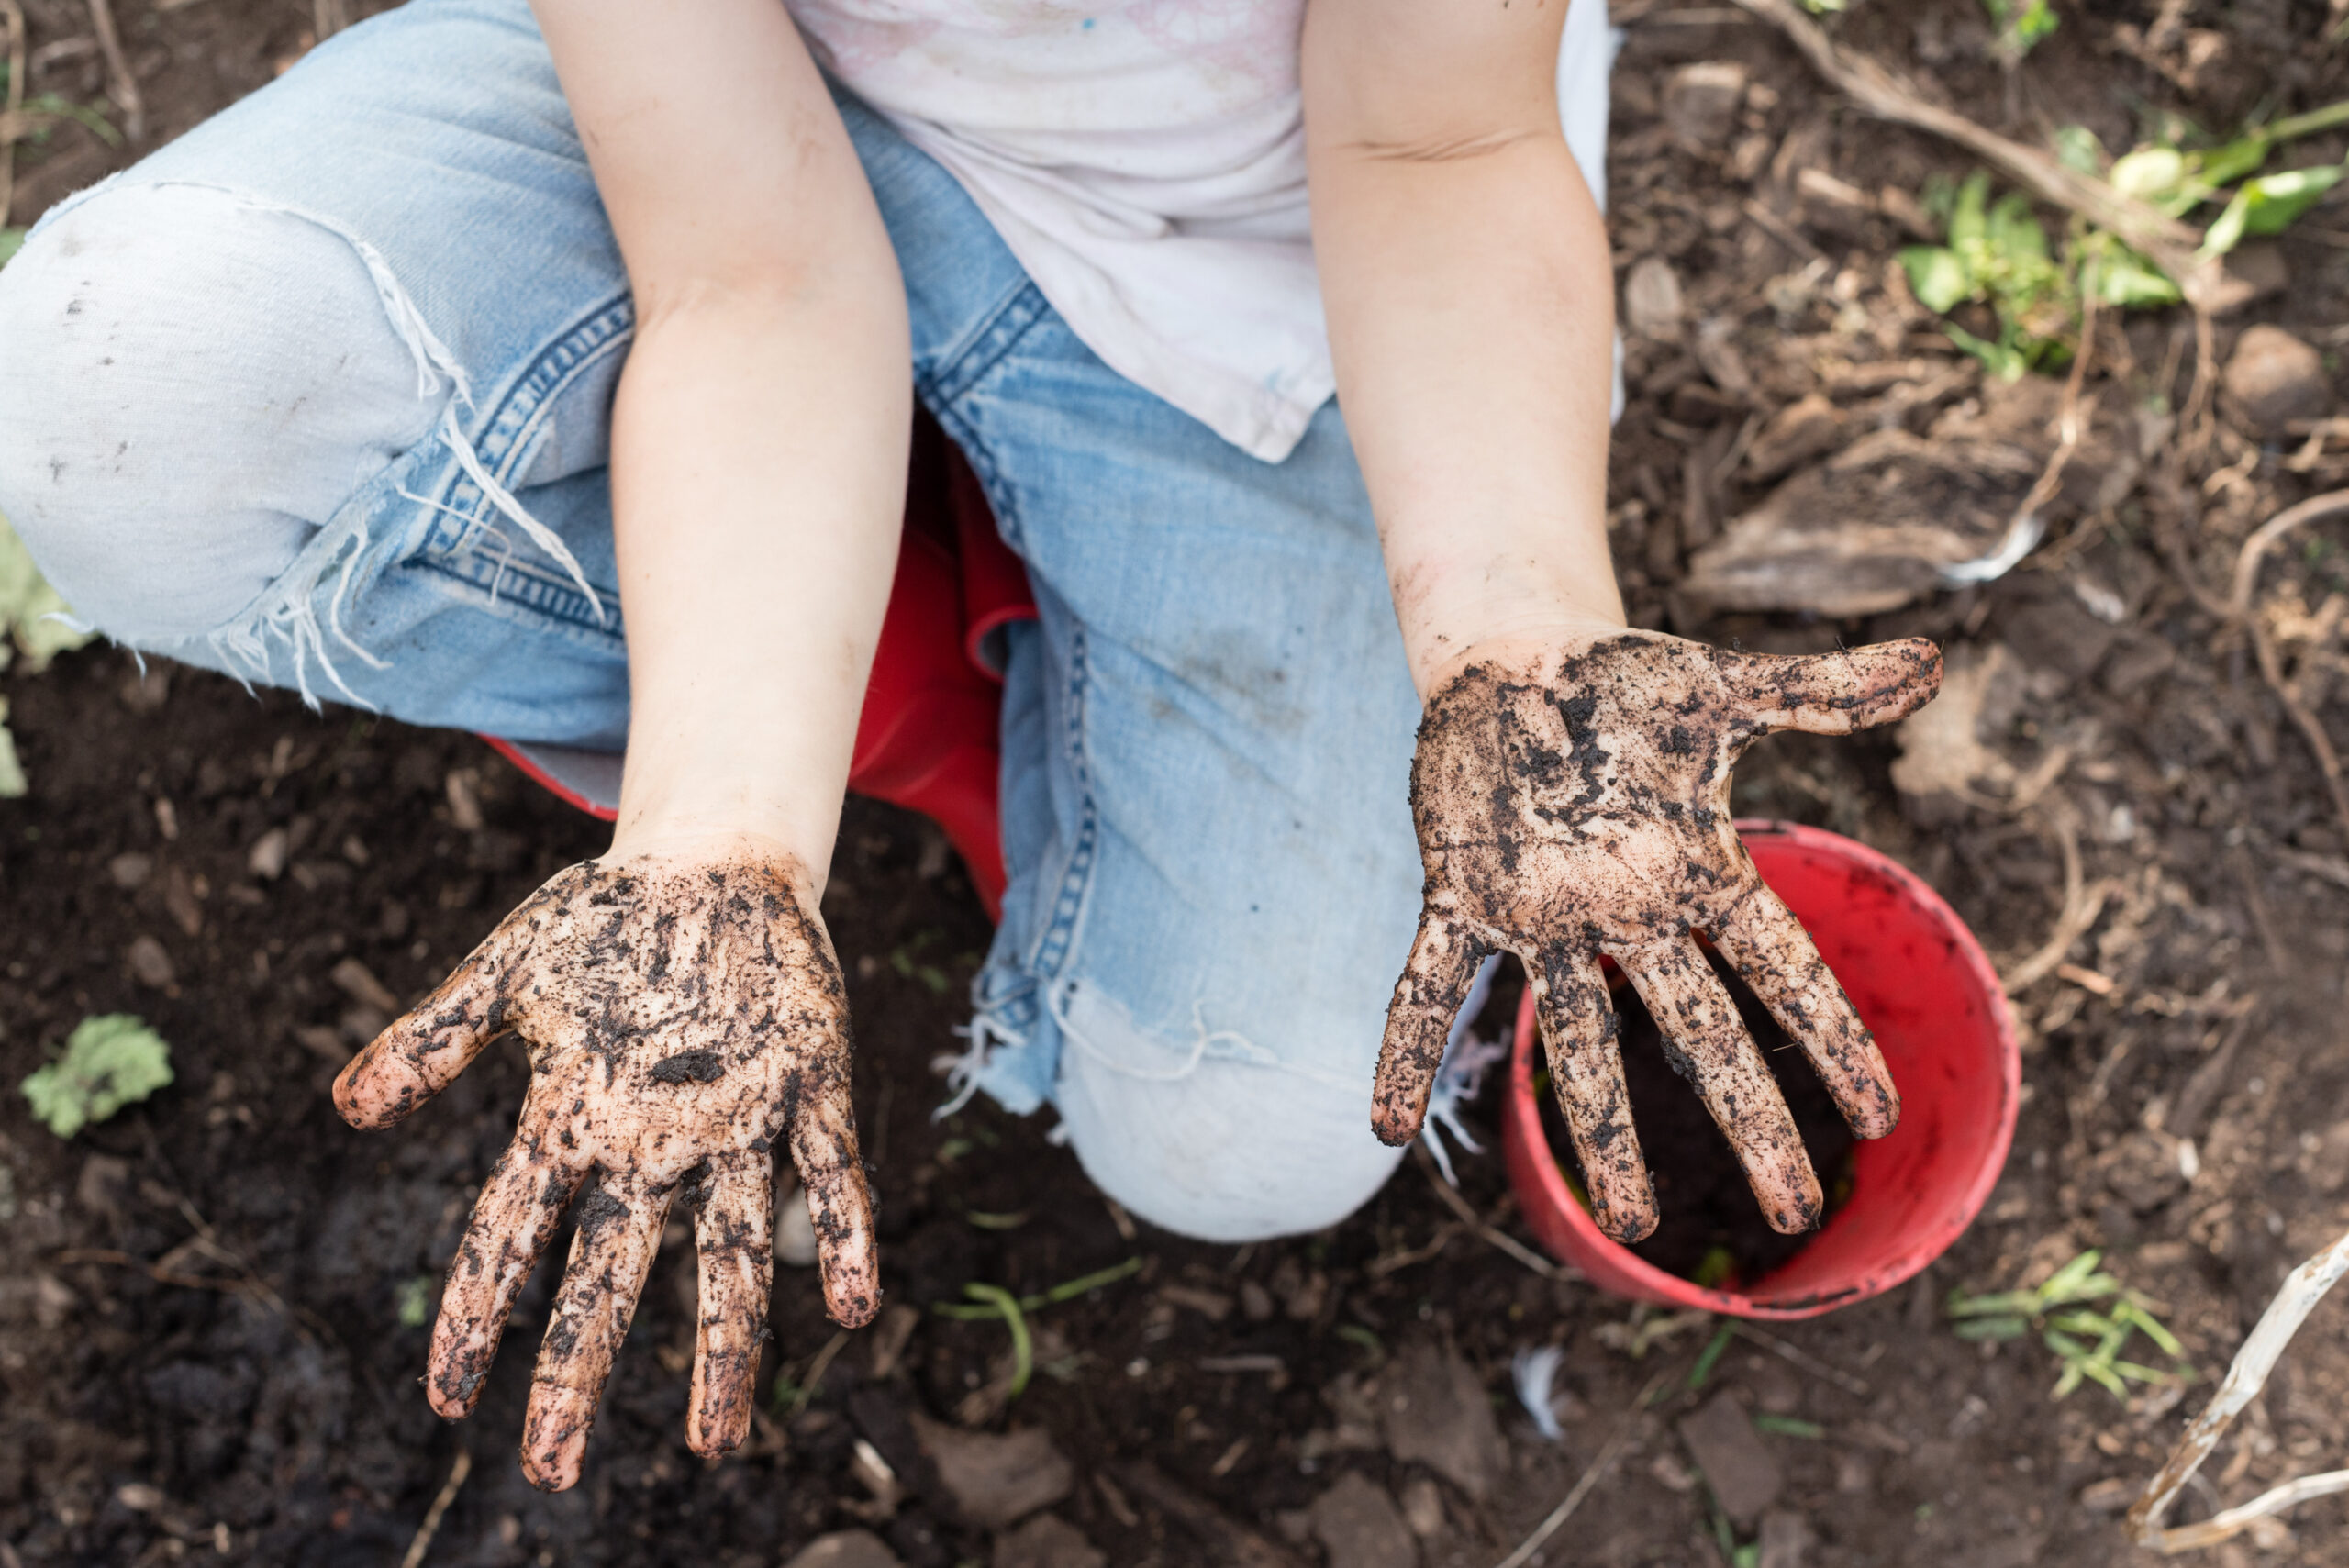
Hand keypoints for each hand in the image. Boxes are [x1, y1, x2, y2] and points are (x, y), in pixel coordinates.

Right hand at [333, 841, 875, 1490]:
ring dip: (727, 1343)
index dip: (480, 1307)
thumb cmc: (603, 927)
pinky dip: (842, 1233)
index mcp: (572, 1120)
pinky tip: (853, 1306)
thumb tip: (349, 1107)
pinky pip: (830, 1171)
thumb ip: (437, 1038)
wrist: (711, 866)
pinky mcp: (810, 1086)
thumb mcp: (507, 971)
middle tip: (555, 1469)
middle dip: (579, 1366)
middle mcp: (651, 1145)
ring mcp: (734, 1123)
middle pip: (609, 1272)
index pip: (510, 1231)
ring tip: (717, 1440)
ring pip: (728, 1252)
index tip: (447, 1400)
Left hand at [1372, 628, 1941, 1242]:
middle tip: (1792, 1212)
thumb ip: (1822, 693)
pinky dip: (1403, 1050)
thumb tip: (1933, 661)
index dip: (1829, 1038)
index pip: (1781, 970)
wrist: (1515, 660)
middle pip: (1701, 1035)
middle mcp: (1626, 914)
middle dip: (1748, 1121)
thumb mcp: (1723, 691)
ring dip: (1600, 1127)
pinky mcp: (1464, 898)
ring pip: (1579, 1038)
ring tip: (1625, 1221)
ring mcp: (1543, 917)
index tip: (1880, 1117)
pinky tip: (1383, 1127)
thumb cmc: (1622, 684)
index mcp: (1694, 874)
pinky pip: (1428, 987)